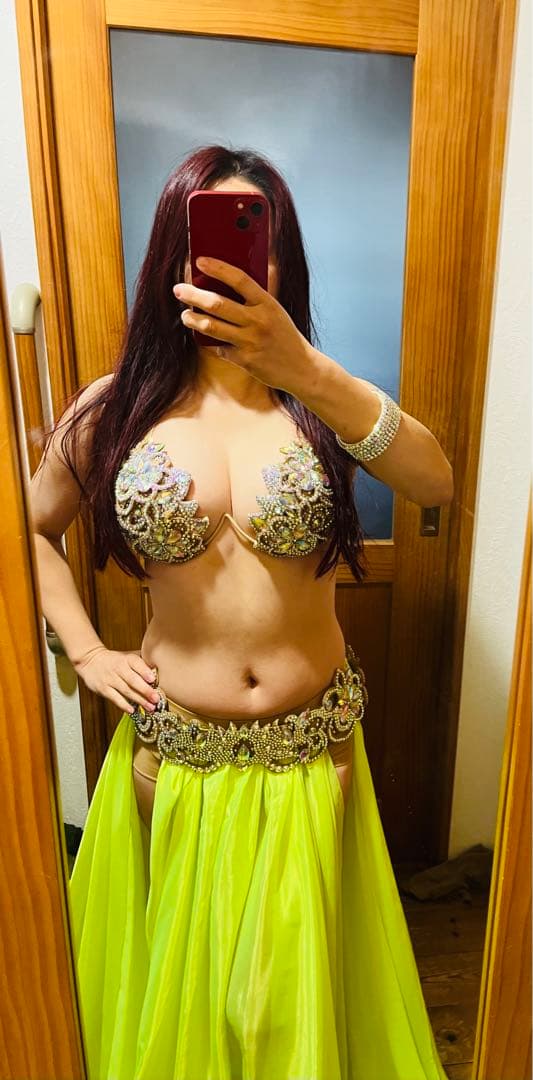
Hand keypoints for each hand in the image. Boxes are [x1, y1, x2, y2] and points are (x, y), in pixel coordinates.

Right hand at [73, 645, 160, 714]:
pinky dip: (124, 705)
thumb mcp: (128, 655)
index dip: (144, 671)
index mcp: (127, 659)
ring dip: (139, 700)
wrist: (91, 660)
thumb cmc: (115, 660)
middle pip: (133, 680)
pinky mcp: (103, 689)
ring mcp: (110, 679)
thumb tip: (160, 668)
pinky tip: (132, 710)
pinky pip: (115, 698)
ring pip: (126, 691)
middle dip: (145, 690)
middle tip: (156, 698)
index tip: (153, 679)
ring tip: (150, 707)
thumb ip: (143, 661)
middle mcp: (118, 668)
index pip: (136, 663)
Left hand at [173, 256, 310, 392]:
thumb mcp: (275, 311)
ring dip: (193, 319)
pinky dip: (209, 342)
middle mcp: (258, 321)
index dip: (218, 268)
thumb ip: (255, 297)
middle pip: (217, 303)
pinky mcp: (245, 360)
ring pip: (212, 326)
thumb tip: (225, 278)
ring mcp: (251, 342)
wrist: (300, 367)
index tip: (199, 261)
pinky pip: (218, 348)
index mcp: (267, 303)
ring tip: (185, 315)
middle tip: (178, 290)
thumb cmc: (283, 334)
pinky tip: (204, 336)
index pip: (239, 279)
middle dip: (193, 295)